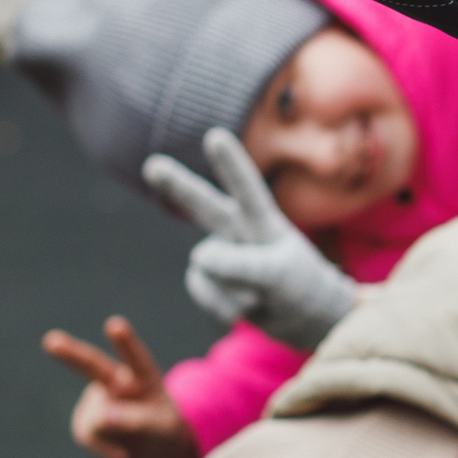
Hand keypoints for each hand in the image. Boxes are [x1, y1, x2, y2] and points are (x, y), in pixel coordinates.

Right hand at [41, 315, 197, 457]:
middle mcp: (117, 381)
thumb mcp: (162, 429)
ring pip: (96, 420)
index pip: (137, 359)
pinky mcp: (85, 420)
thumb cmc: (162, 428)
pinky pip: (89, 437)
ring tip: (134, 440)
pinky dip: (104, 449)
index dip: (126, 342)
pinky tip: (120, 451)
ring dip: (112, 436)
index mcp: (143, 377)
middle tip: (50, 340)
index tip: (115, 324)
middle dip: (71, 354)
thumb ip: (137, 421)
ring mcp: (98, 399)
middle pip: (92, 366)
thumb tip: (101, 419)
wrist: (153, 445)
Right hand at [144, 128, 359, 351]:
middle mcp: (239, 231)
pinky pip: (203, 290)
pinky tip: (240, 310)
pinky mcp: (213, 280)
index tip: (215, 136)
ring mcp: (223, 254)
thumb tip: (198, 258)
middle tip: (152, 166)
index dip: (231, 163)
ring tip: (259, 297)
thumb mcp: (279, 276)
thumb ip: (241, 264)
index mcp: (263, 220)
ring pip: (206, 267)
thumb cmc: (302, 289)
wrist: (304, 321)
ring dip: (231, 289)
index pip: (246, 188)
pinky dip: (221, 306)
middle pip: (204, 205)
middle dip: (178, 185)